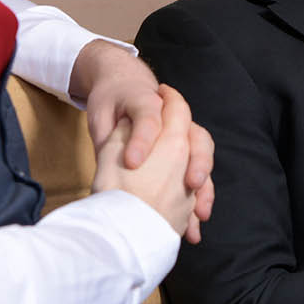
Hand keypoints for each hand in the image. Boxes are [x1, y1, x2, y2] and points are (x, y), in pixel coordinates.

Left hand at [70, 40, 212, 197]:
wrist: (125, 84)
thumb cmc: (111, 102)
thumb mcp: (100, 117)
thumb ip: (105, 141)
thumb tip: (106, 171)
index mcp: (145, 102)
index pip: (148, 119)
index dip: (141, 141)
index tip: (132, 162)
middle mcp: (170, 119)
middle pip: (194, 137)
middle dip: (196, 161)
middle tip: (190, 182)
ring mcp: (181, 135)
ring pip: (202, 154)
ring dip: (204, 184)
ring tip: (199, 210)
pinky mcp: (183, 152)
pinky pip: (198, 172)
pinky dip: (200, 196)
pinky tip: (196, 220)